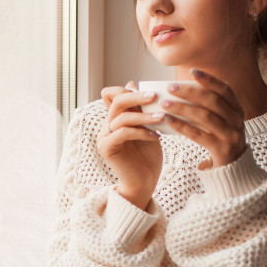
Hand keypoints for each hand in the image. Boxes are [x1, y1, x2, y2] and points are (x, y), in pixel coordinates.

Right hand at [97, 82, 162, 209]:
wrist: (144, 183)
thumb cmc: (148, 157)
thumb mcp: (147, 128)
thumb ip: (141, 109)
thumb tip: (132, 83)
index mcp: (114, 119)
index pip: (112, 95)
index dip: (127, 90)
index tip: (151, 91)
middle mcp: (106, 126)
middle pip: (116, 101)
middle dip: (137, 97)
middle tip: (156, 96)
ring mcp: (104, 137)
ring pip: (122, 117)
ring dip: (144, 116)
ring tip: (162, 117)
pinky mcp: (107, 148)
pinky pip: (123, 133)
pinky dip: (141, 132)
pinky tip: (155, 136)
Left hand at [160, 69, 246, 168]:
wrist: (234, 166)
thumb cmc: (221, 137)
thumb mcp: (222, 119)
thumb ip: (209, 106)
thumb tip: (182, 88)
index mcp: (237, 109)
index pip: (225, 90)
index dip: (209, 80)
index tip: (192, 71)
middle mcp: (236, 120)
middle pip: (212, 101)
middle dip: (190, 92)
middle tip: (171, 87)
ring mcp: (230, 135)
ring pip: (204, 117)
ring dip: (183, 108)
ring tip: (165, 103)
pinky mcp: (220, 149)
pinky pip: (198, 135)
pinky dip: (181, 126)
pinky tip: (168, 120)